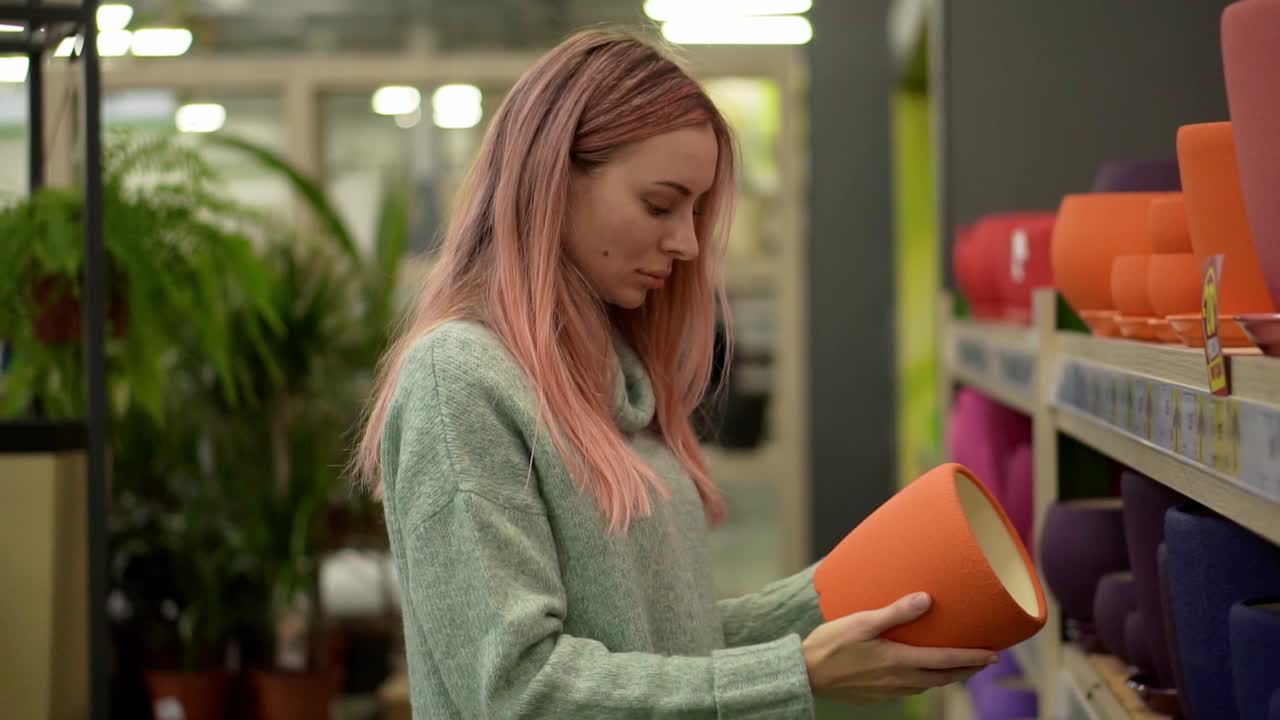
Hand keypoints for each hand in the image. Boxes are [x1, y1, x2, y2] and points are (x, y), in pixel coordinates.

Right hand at [801, 592, 997, 704]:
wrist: (806, 673)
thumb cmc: (831, 644)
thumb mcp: (863, 622)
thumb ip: (896, 612)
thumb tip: (926, 599)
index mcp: (900, 661)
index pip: (946, 661)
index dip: (973, 658)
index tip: (994, 655)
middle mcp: (900, 680)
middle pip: (944, 677)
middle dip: (968, 669)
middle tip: (986, 661)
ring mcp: (889, 690)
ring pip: (929, 685)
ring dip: (948, 676)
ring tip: (958, 666)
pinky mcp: (878, 695)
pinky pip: (911, 689)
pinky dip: (926, 681)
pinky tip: (921, 673)